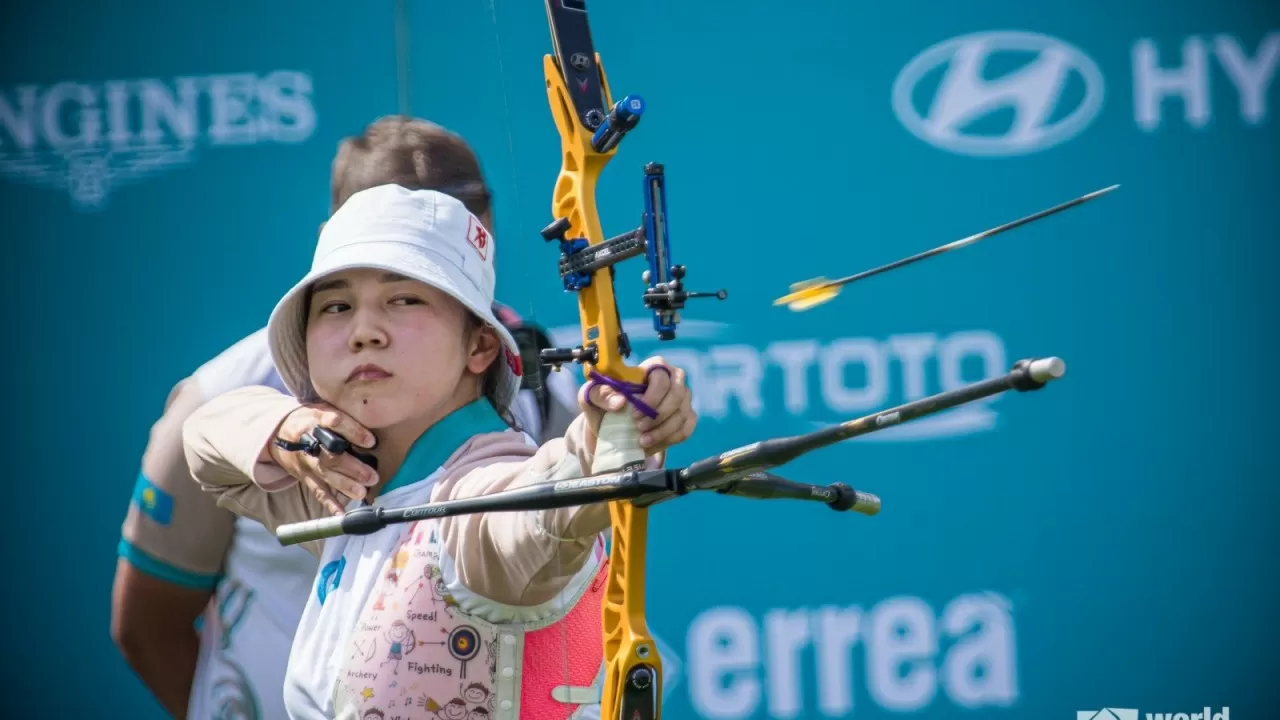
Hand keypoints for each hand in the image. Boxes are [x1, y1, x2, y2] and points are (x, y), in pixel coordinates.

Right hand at [267, 403, 379, 515]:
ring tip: (362, 493)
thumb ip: (344, 416)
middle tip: (372, 477)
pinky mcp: (305, 476)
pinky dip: (330, 504)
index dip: (353, 432)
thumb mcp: (324, 408)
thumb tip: (374, 426)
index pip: (335, 422)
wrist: (278, 431)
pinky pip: (318, 491)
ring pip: (325, 474)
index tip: (371, 441)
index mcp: (316, 418)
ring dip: (345, 485)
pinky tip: (342, 514)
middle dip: (353, 467)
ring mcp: (306, 461)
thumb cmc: (312, 418)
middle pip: (331, 455)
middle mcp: (309, 440)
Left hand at [579, 355, 696, 454]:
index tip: (634, 415)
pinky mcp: (686, 417)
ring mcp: (683, 399)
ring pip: (682, 414)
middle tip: (639, 429)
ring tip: (643, 441)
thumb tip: (620, 401)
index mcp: (654, 367)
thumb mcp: (593, 396)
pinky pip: (686, 429)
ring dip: (663, 431)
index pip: (662, 378)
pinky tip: (653, 444)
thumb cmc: (606, 404)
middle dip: (658, 416)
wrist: (612, 426)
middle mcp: (673, 380)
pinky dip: (670, 439)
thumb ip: (600, 394)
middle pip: (678, 395)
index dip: (651, 397)